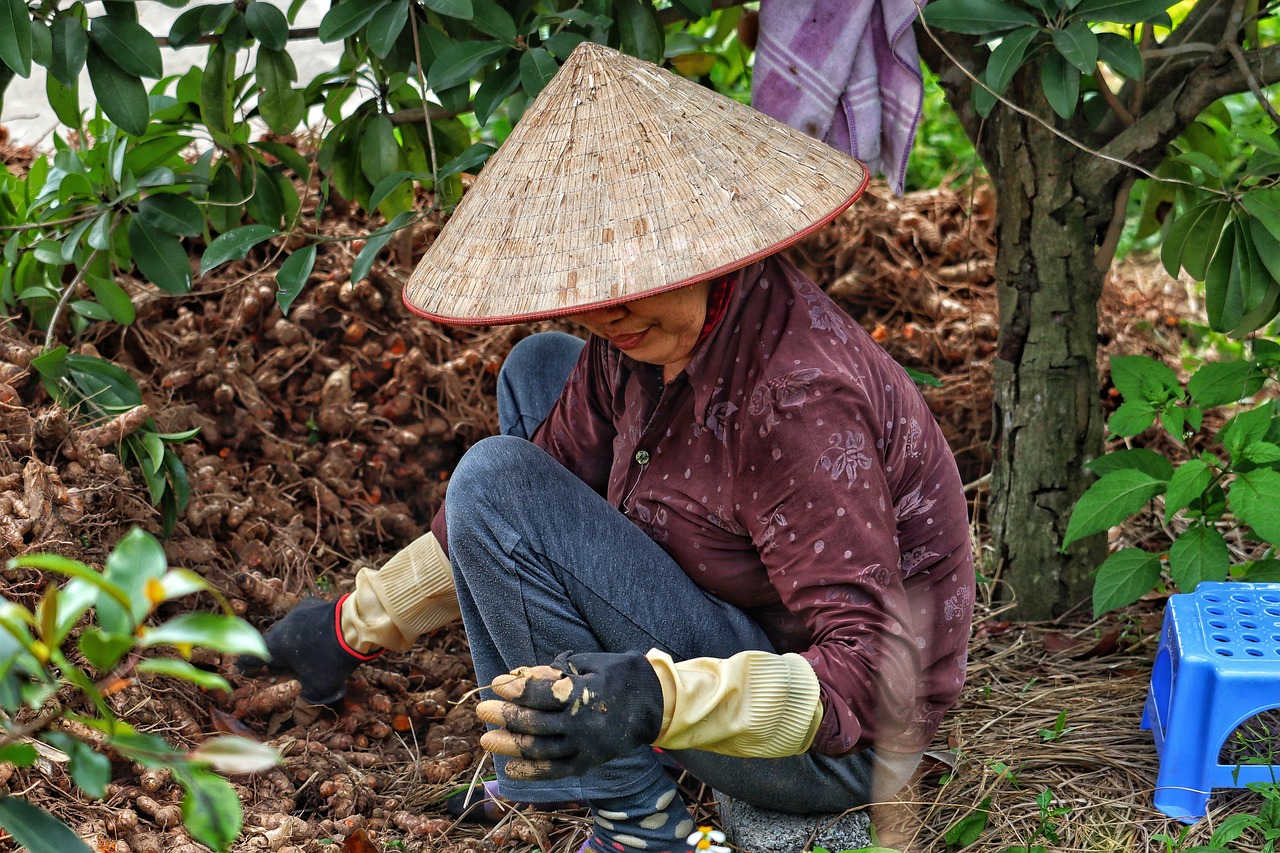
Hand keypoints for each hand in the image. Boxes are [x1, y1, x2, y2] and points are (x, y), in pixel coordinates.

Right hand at [236, 595, 379, 704]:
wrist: (355, 625)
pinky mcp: (315, 604)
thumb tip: (302, 719)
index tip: (243, 670)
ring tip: (305, 654)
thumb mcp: (318, 687)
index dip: (247, 666)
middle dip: (276, 657)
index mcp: (275, 645)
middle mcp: (282, 625)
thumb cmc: (330, 659)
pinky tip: (320, 637)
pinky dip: (309, 630)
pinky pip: (306, 620)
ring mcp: (299, 611)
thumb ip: (307, 703)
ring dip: (294, 642)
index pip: (251, 656)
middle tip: (282, 668)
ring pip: (290, 630)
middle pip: (273, 644)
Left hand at [475, 651, 664, 779]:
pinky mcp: (588, 761)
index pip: (542, 694)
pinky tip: (511, 767)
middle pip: (536, 724)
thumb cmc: (620, 675)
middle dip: (505, 717)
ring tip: (487, 740)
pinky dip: (532, 771)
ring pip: (541, 749)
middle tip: (482, 711)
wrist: (655, 704)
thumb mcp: (591, 662)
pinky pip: (556, 771)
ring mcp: (585, 746)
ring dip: (510, 745)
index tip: (496, 684)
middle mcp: (582, 724)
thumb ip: (556, 670)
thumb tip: (521, 674)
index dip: (517, 690)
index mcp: (584, 694)